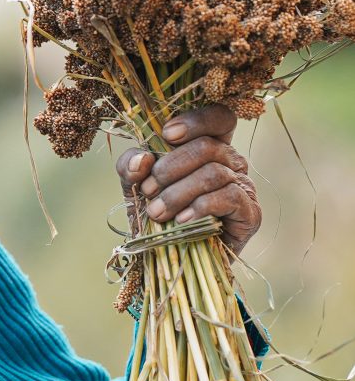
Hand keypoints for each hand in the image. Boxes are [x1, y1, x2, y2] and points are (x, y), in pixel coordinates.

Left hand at [115, 103, 261, 256]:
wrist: (170, 262)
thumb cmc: (156, 217)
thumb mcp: (134, 187)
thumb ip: (131, 166)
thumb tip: (142, 159)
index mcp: (210, 148)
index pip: (219, 118)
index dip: (196, 120)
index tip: (167, 134)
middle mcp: (232, 163)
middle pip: (208, 146)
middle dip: (170, 168)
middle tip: (148, 190)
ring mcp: (245, 187)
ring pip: (214, 173)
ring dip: (177, 193)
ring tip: (157, 213)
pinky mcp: (250, 214)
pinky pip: (228, 197)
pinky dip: (199, 207)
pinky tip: (181, 221)